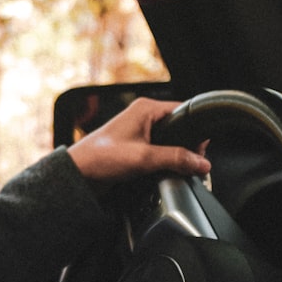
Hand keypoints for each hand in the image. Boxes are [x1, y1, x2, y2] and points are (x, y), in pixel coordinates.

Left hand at [67, 97, 210, 186]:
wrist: (79, 173)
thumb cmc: (101, 157)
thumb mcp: (144, 158)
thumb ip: (176, 159)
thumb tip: (202, 163)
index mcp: (145, 108)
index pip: (183, 111)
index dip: (195, 130)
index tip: (202, 149)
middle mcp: (143, 116)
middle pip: (179, 128)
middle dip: (187, 146)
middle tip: (192, 162)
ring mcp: (139, 131)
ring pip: (170, 141)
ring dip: (176, 155)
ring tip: (179, 168)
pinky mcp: (136, 146)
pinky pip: (160, 150)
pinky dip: (166, 160)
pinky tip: (167, 171)